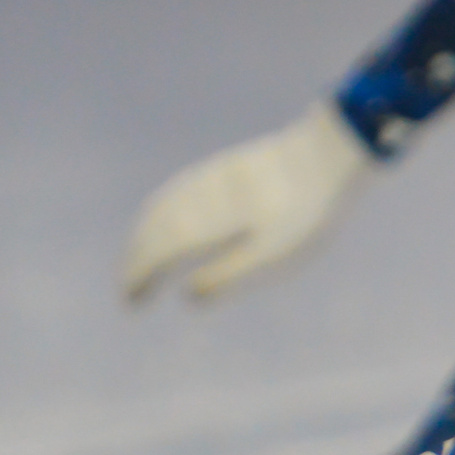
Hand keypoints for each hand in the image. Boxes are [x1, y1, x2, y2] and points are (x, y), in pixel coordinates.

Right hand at [121, 100, 375, 302]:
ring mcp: (208, 180)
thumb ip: (228, 274)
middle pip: (154, 230)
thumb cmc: (305, 212)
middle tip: (129, 294)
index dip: (141, 275)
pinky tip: (159, 224)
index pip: (161, 249)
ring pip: (160, 209)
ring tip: (137, 264)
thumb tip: (187, 298)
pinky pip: (174, 194)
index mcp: (210, 219)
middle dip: (136, 262)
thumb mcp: (273, 253)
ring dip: (142, 238)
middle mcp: (200, 196)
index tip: (130, 301)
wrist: (325, 153)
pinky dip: (157, 215)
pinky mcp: (220, 171)